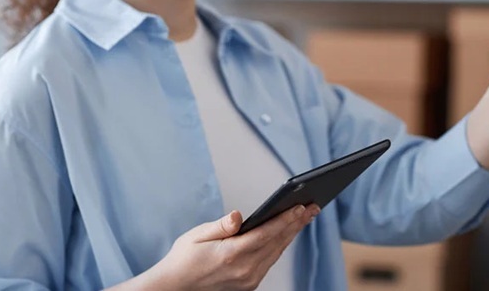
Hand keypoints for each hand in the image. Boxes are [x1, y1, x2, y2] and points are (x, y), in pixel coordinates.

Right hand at [128, 204, 319, 290]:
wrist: (175, 287)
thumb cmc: (184, 258)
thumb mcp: (196, 236)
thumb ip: (221, 226)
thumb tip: (239, 215)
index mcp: (231, 255)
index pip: (266, 234)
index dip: (285, 219)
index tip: (301, 206)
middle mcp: (244, 270)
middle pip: (277, 243)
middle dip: (296, 223)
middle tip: (313, 206)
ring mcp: (248, 280)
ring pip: (276, 252)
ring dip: (292, 233)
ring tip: (305, 217)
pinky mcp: (249, 284)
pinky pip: (270, 261)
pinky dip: (280, 245)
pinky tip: (287, 233)